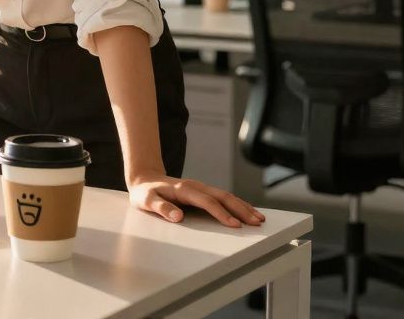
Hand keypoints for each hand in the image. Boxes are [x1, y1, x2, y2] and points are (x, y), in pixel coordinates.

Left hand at [128, 171, 265, 227]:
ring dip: (243, 206)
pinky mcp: (202, 191)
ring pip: (226, 195)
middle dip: (241, 209)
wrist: (144, 178)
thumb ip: (161, 208)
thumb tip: (178, 217)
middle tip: (256, 223)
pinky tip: (247, 211)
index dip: (222, 214)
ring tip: (259, 218)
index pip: (207, 202)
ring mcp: (200, 188)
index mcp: (184, 190)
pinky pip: (223, 197)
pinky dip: (237, 204)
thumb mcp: (146, 201)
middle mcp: (196, 186)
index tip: (235, 225)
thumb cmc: (144, 192)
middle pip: (223, 196)